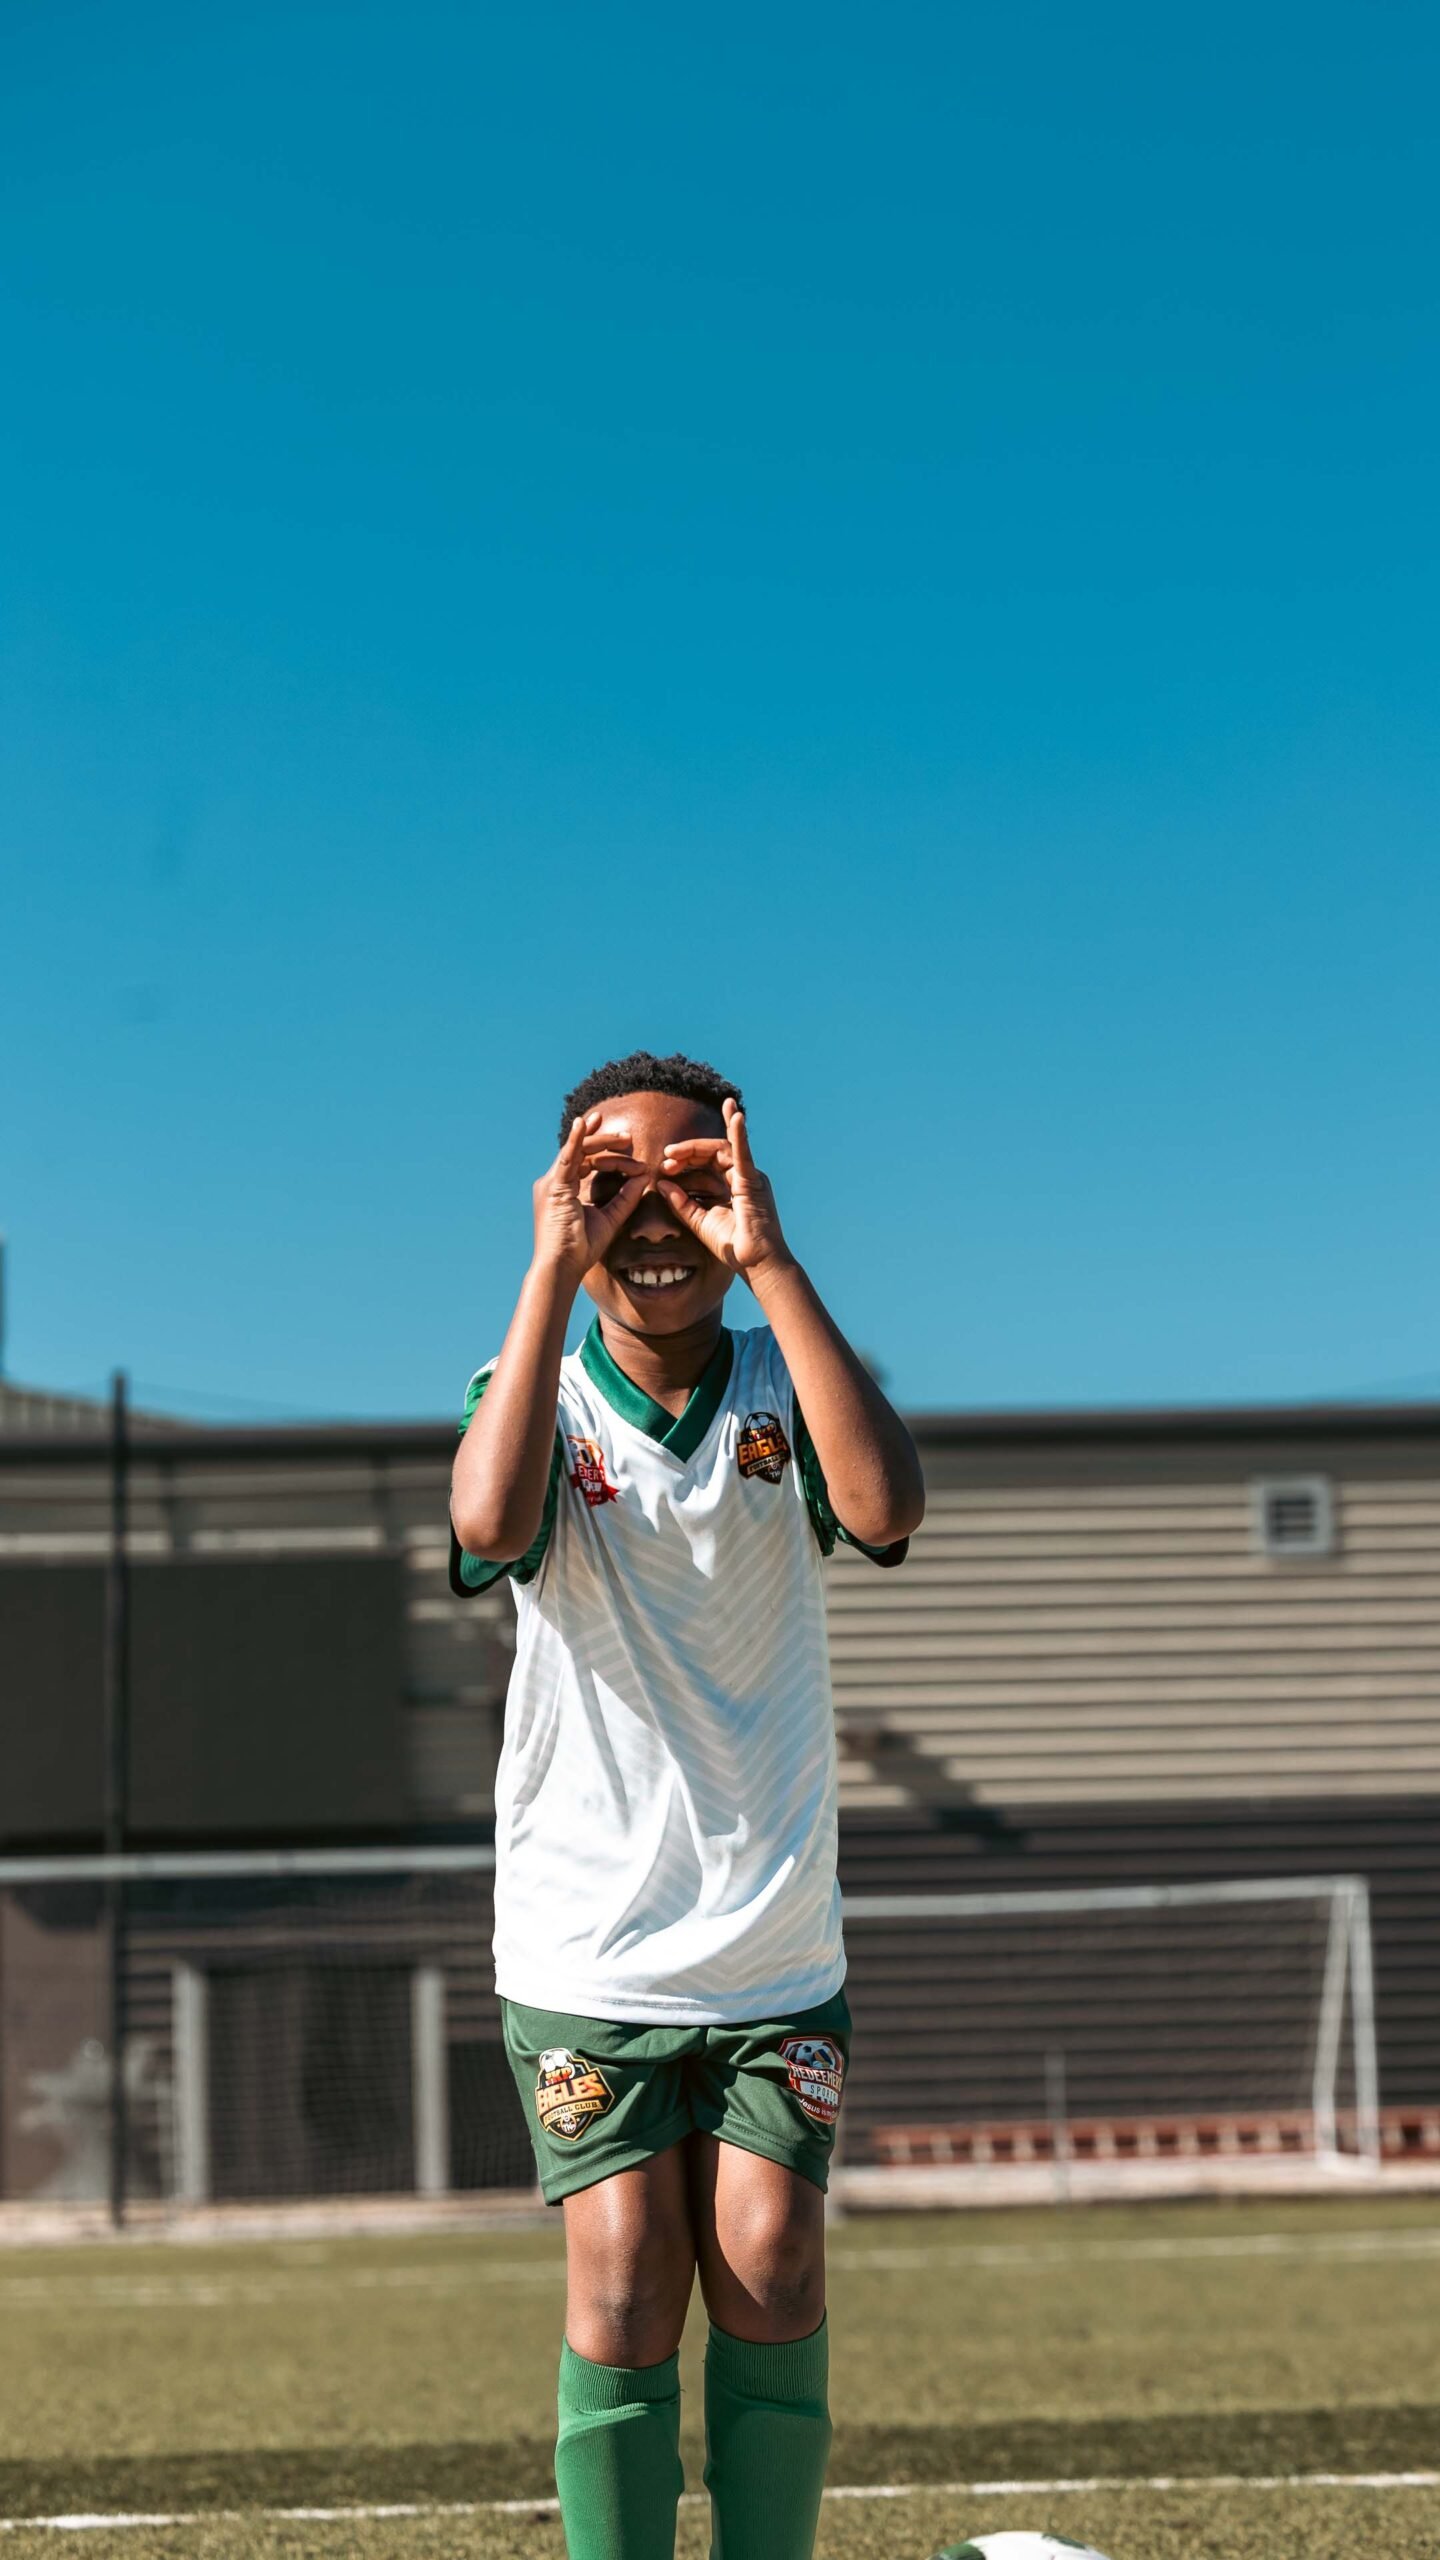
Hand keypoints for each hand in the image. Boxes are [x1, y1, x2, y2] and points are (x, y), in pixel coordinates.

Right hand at [532, 1115, 645, 1282]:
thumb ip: (625, 1197)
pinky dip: (576, 1140)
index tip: (626, 1145)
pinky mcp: (553, 1187)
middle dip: (604, 1141)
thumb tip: (644, 1176)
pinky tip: (584, 1123)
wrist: (562, 1268)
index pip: (584, 1162)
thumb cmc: (580, 1249)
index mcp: (563, 1190)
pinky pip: (567, 1157)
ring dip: (599, 1139)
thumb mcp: (610, 1217)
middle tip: (628, 1136)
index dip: (603, 1150)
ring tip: (622, 1135)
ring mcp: (551, 1183)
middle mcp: (554, 1183)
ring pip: (577, 1151)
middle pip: (581, 1152)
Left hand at [657, 1099, 793, 1281]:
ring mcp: (750, 1176)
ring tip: (673, 1152)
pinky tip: (735, 1116)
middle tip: (666, 1157)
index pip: (706, 1161)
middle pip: (712, 1151)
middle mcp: (742, 1176)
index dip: (684, 1159)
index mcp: (731, 1184)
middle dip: (687, 1151)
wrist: (756, 1263)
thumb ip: (681, 1203)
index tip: (664, 1167)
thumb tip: (662, 1184)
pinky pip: (745, 1153)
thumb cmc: (733, 1245)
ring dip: (695, 1147)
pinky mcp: (754, 1181)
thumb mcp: (699, 1220)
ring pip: (721, 1149)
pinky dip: (740, 1134)